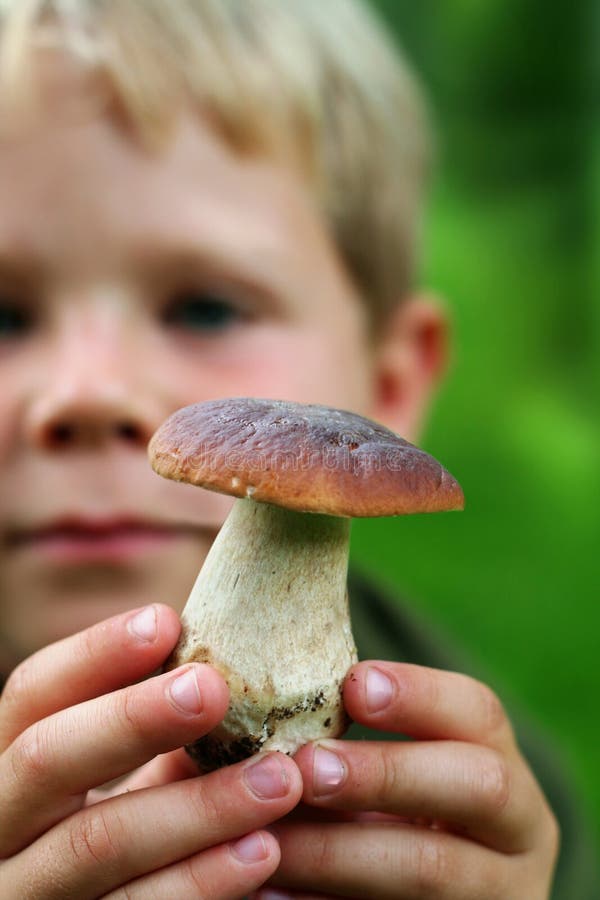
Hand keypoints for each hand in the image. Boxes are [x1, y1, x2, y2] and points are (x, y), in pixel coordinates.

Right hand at [0, 605, 301, 897]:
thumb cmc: (127, 833)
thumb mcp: (126, 778)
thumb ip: (162, 732)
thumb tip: (234, 664)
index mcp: (12, 765)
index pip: (33, 692)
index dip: (94, 653)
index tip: (166, 620)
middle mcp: (2, 825)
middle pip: (47, 759)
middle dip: (133, 718)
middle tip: (213, 689)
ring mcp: (26, 893)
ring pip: (98, 843)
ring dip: (197, 809)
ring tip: (278, 779)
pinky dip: (201, 883)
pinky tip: (261, 852)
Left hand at [252, 661, 558, 899]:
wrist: (431, 895)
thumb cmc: (393, 815)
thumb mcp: (402, 769)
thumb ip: (353, 736)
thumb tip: (262, 695)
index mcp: (500, 763)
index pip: (478, 712)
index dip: (419, 694)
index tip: (353, 686)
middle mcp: (518, 828)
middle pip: (477, 786)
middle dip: (386, 773)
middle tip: (306, 768)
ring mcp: (500, 892)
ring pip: (431, 869)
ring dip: (340, 852)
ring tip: (270, 838)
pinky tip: (272, 891)